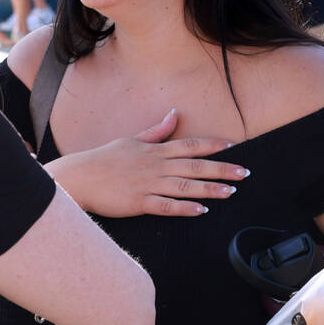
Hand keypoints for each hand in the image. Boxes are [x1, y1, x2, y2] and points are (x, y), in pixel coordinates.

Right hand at [47, 110, 249, 216]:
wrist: (78, 177)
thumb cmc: (103, 159)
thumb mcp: (131, 140)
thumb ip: (157, 131)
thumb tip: (175, 114)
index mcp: (154, 150)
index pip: (189, 145)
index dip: (213, 145)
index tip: (234, 146)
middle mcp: (155, 166)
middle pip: (194, 166)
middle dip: (222, 169)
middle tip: (244, 173)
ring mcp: (147, 184)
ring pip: (185, 186)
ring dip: (209, 189)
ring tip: (230, 192)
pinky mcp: (138, 203)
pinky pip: (166, 206)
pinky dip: (184, 208)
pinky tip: (201, 210)